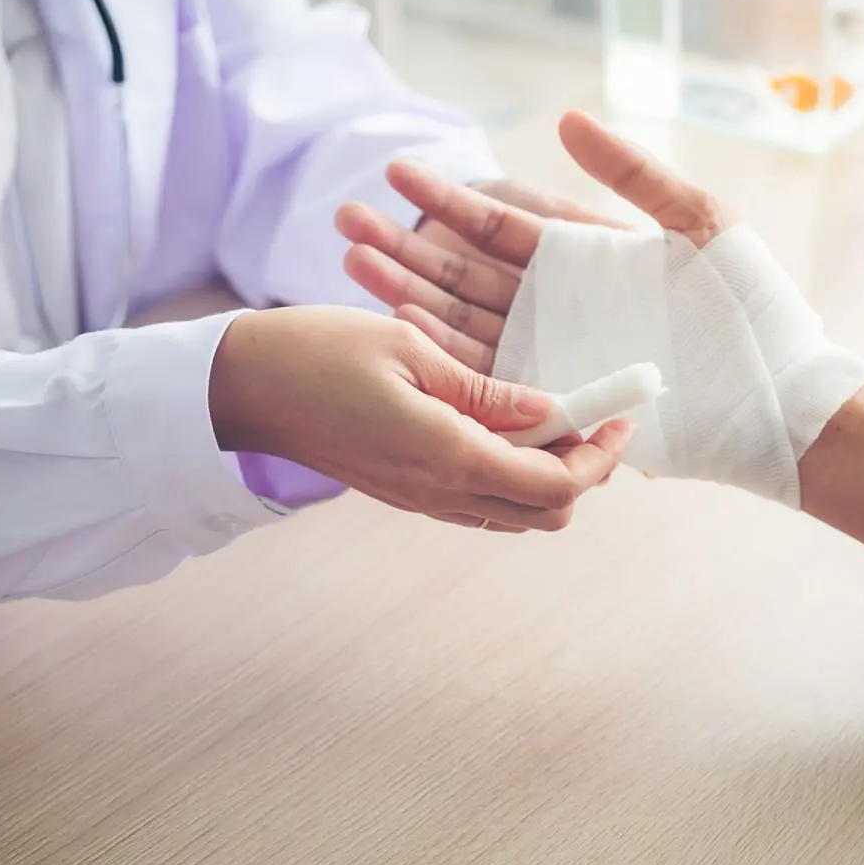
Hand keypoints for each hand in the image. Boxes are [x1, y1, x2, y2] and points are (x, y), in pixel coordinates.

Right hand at [208, 305, 632, 531]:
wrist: (243, 388)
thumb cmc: (320, 352)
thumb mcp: (412, 350)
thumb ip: (487, 391)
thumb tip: (551, 412)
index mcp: (448, 455)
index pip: (556, 484)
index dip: (600, 455)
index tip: (620, 413)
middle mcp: (440, 492)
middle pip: (545, 514)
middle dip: (584, 471)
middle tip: (594, 416)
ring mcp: (421, 501)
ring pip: (515, 514)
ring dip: (550, 476)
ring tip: (558, 418)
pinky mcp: (406, 495)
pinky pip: (481, 505)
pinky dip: (512, 477)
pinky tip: (510, 428)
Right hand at [337, 110, 734, 373]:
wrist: (770, 400)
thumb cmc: (747, 310)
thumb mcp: (700, 225)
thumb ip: (634, 175)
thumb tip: (567, 119)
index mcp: (584, 258)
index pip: (501, 222)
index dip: (448, 198)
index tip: (396, 172)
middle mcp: (557, 305)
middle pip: (467, 271)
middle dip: (407, 246)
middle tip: (346, 218)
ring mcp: (549, 353)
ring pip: (463, 320)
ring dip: (407, 293)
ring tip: (351, 261)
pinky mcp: (549, 398)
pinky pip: (485, 376)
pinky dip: (440, 352)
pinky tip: (394, 324)